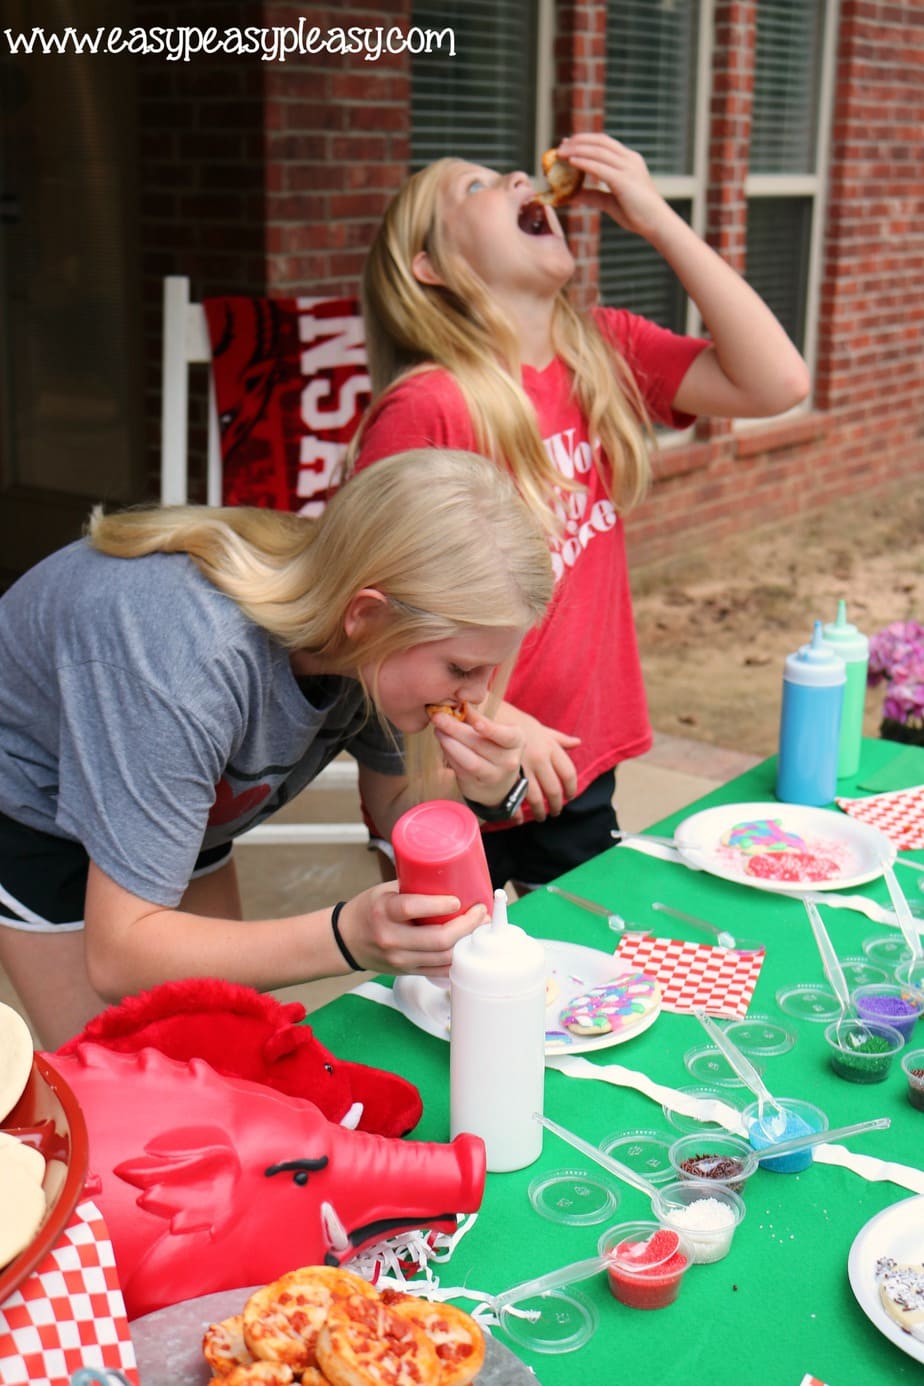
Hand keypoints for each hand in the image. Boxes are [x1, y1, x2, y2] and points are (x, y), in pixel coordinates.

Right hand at [335, 883, 487, 975]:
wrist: (346, 940)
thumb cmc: (368, 910)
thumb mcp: (385, 891)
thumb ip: (413, 888)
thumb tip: (450, 877)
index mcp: (384, 912)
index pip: (413, 908)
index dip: (440, 904)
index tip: (458, 899)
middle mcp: (392, 938)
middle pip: (438, 939)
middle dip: (466, 926)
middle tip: (480, 913)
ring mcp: (400, 959)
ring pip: (443, 957)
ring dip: (467, 942)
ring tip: (480, 927)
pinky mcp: (407, 972)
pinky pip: (439, 971)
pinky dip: (457, 959)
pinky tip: (467, 946)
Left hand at [429, 705, 524, 807]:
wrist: (498, 783)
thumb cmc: (494, 747)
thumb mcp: (495, 732)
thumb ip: (477, 719)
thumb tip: (459, 703)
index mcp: (516, 741)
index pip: (504, 735)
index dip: (490, 728)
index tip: (473, 720)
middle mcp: (508, 760)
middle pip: (480, 744)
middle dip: (456, 729)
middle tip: (438, 717)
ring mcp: (494, 776)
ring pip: (470, 760)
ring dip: (450, 744)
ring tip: (438, 730)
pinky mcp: (476, 785)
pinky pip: (460, 769)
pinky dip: (449, 755)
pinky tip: (442, 743)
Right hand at [493, 703, 579, 820]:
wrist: (487, 717)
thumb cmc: (514, 724)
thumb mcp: (539, 728)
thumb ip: (558, 739)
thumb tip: (577, 743)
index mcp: (550, 747)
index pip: (568, 773)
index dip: (571, 788)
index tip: (570, 796)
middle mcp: (539, 758)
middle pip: (554, 789)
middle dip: (556, 805)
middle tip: (555, 812)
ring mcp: (523, 767)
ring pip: (536, 798)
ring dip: (539, 812)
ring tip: (540, 817)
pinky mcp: (505, 774)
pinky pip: (515, 798)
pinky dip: (517, 812)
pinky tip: (518, 819)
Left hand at [557, 133, 672, 240]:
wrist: (657, 224)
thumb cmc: (637, 214)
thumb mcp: (610, 202)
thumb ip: (593, 196)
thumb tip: (572, 195)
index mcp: (629, 161)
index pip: (605, 143)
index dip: (585, 140)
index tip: (569, 143)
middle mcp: (629, 160)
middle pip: (600, 142)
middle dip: (578, 141)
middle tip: (561, 145)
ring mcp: (628, 168)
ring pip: (597, 151)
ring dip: (577, 150)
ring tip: (560, 153)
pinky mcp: (623, 180)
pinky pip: (599, 167)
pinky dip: (583, 162)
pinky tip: (571, 162)